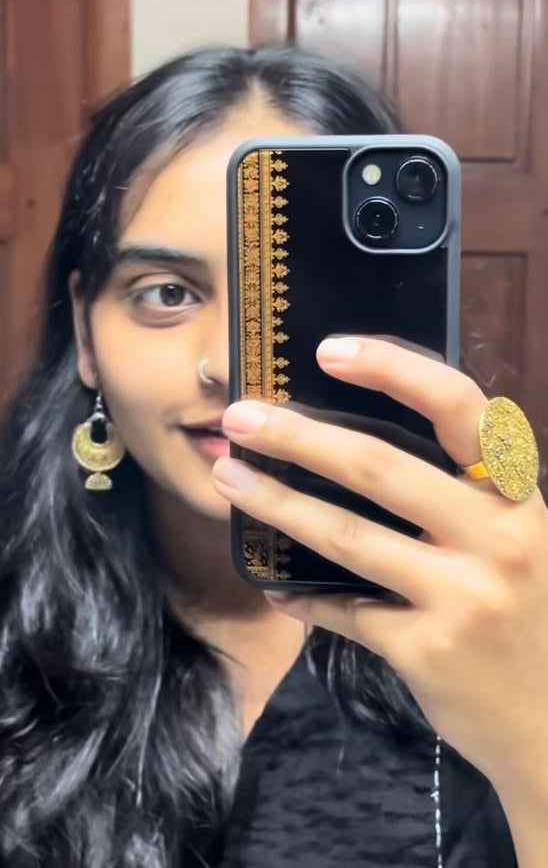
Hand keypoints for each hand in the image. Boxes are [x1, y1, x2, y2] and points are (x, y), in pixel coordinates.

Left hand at [212, 337, 547, 794]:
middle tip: (240, 417)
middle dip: (299, 436)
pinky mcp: (429, 650)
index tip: (330, 350)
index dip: (394, 369)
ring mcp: (463, 596)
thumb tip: (361, 450)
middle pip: (381, 467)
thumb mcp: (519, 541)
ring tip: (227, 477)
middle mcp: (499, 537)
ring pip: (348, 535)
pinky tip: (273, 589)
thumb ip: (465, 497)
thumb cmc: (532, 617)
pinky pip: (346, 611)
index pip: (461, 408)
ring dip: (277, 503)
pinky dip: (304, 598)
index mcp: (520, 496)